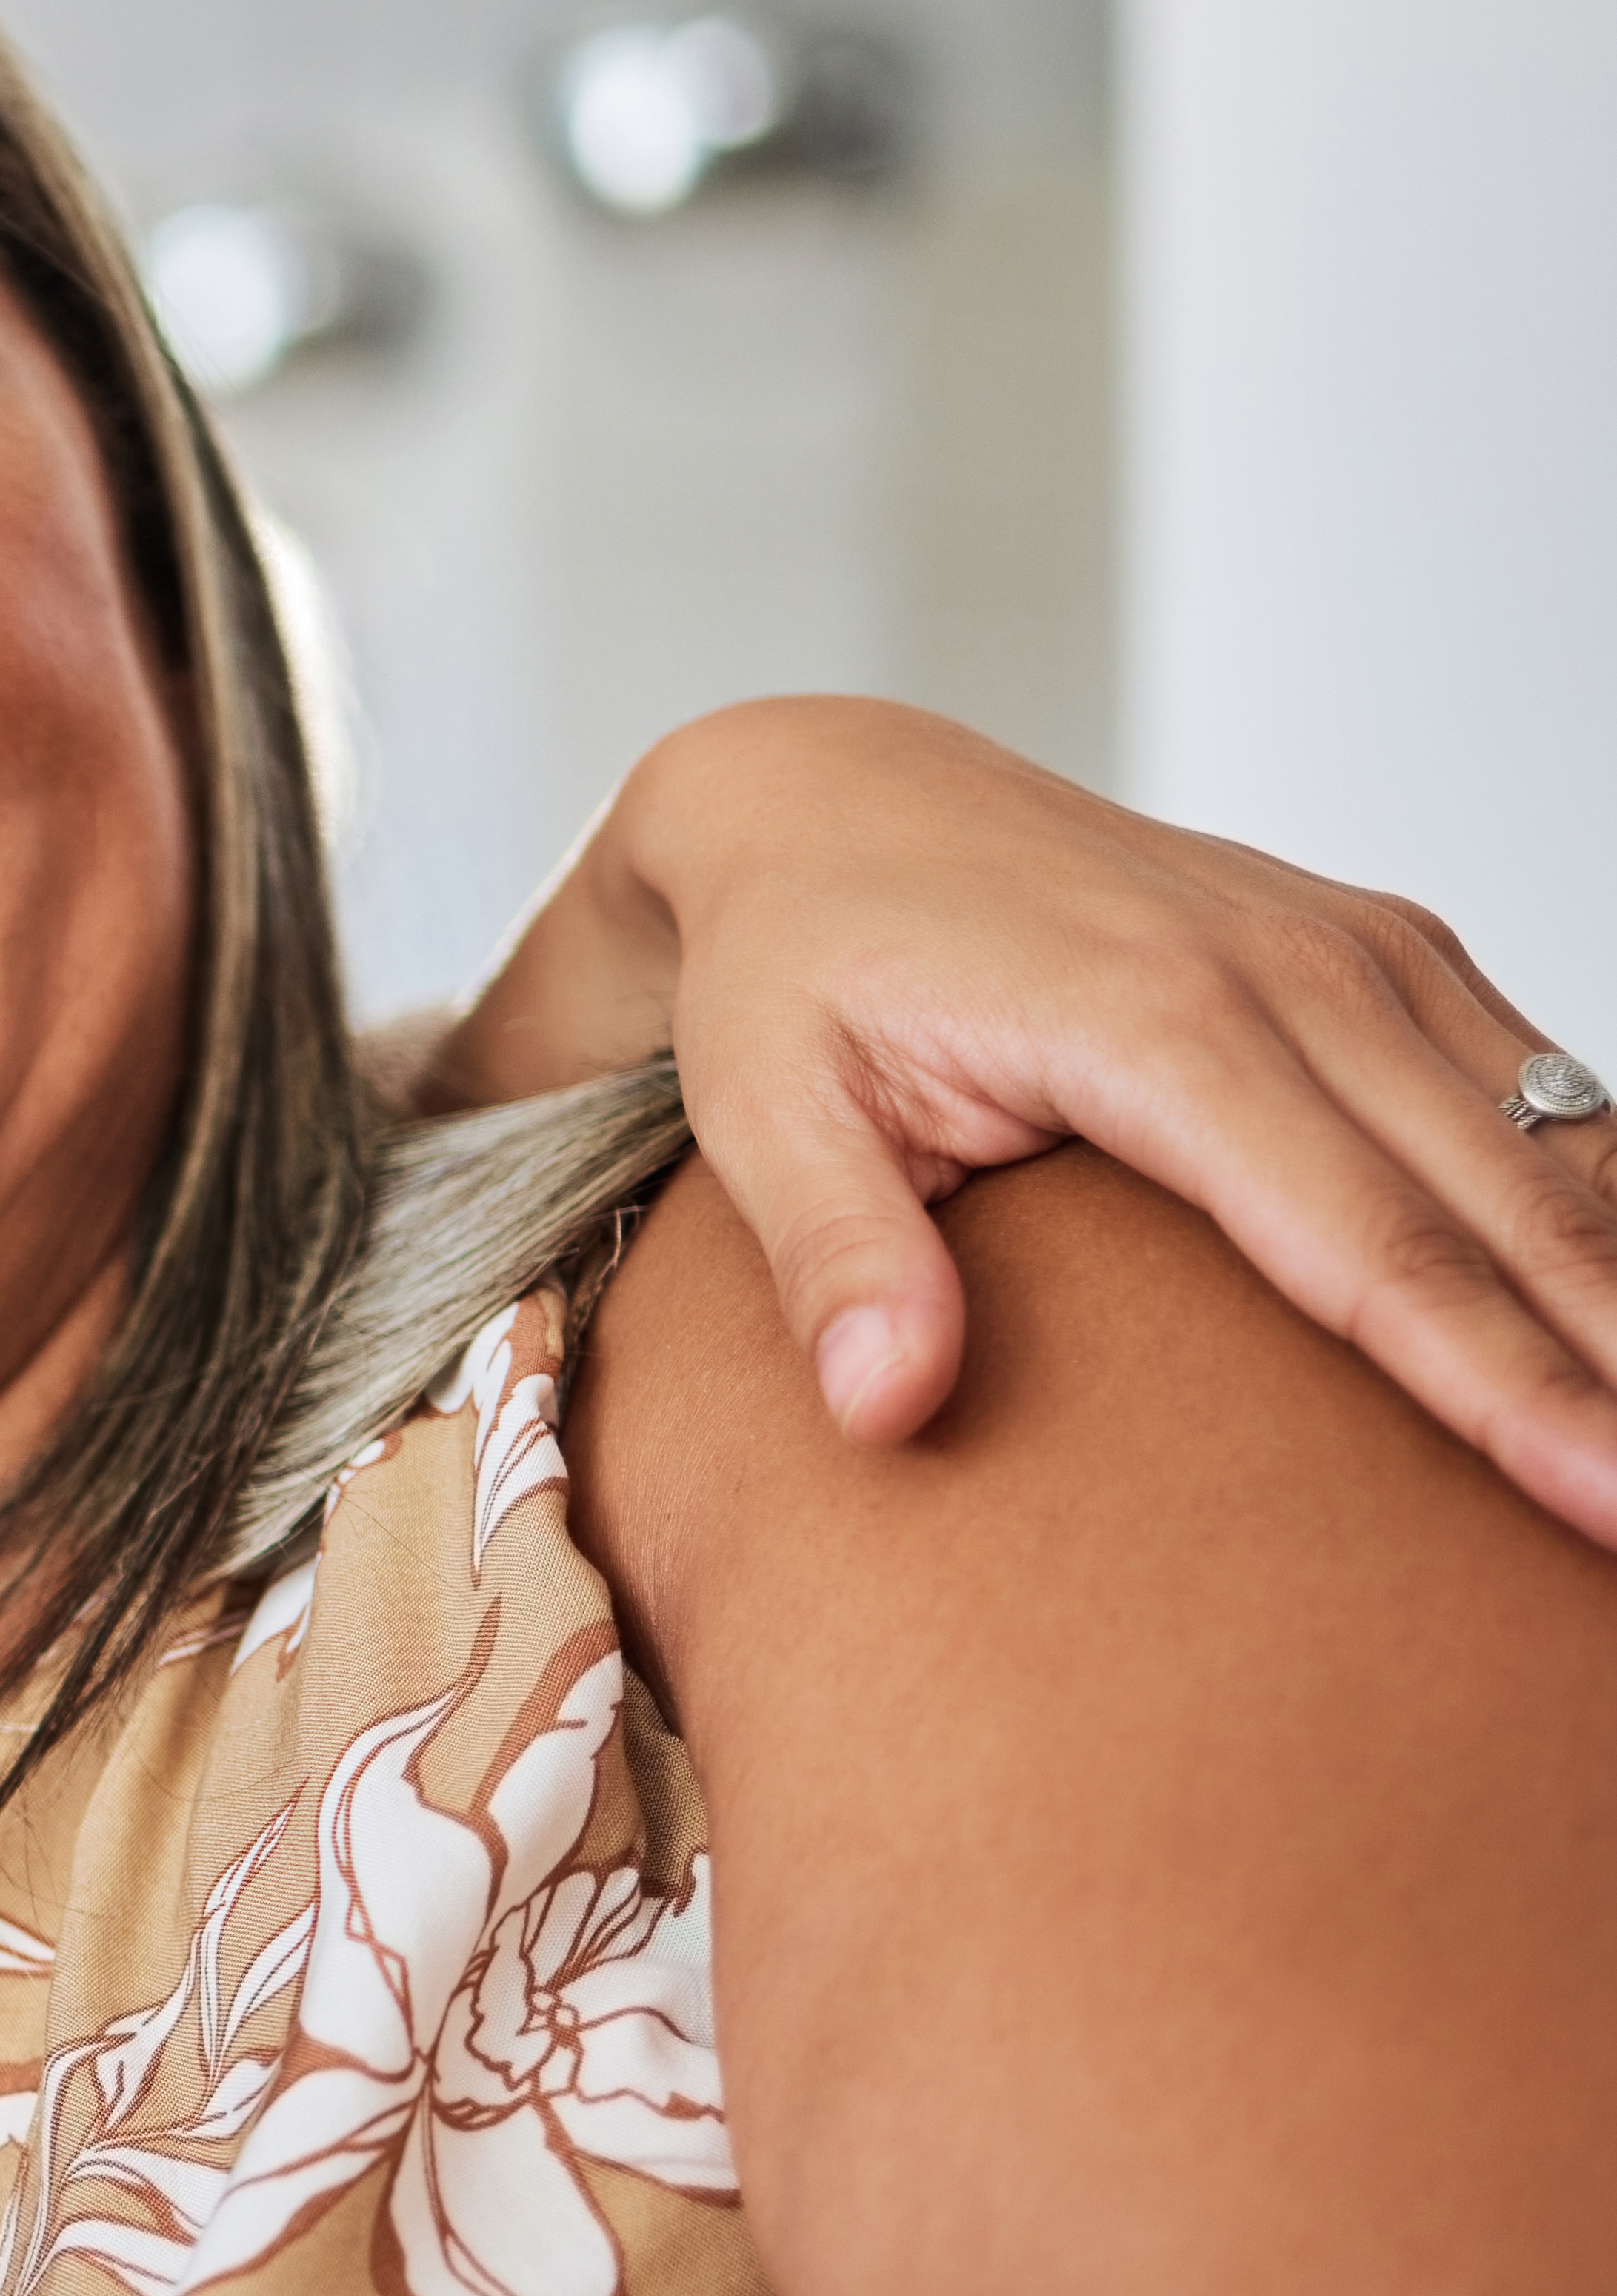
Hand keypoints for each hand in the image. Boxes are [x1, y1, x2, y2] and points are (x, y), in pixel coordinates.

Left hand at [435, 697, 1616, 1550]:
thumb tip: (881, 1409)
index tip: (1594, 1497)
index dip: (1497, 1383)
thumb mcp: (763, 1112)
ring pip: (1559, 1138)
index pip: (1370, 1245)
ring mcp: (1353, 949)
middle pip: (1505, 1209)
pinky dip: (1606, 1190)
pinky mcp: (1377, 948)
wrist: (827, 798)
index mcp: (1157, 1024)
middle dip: (1613, 1366)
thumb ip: (836, 1261)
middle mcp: (1292, 973)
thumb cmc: (792, 967)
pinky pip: (1538, 1078)